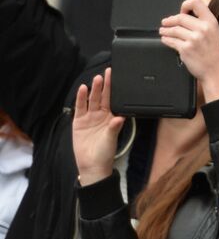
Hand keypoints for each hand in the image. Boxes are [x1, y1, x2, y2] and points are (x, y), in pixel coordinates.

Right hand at [72, 69, 124, 185]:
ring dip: (94, 90)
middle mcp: (101, 115)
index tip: (117, 78)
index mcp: (112, 118)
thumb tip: (120, 118)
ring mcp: (90, 118)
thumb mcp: (111, 139)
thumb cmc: (105, 153)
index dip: (114, 89)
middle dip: (105, 85)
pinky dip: (81, 99)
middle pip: (102, 97)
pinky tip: (83, 89)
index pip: (113, 100)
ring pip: (92, 100)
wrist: (91, 165)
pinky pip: (80, 108)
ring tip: (96, 79)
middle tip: (107, 73)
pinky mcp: (79, 122)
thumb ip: (114, 128)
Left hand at [159, 0, 218, 99]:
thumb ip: (203, 24)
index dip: (186, 5)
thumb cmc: (216, 55)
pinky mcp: (185, 49)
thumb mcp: (216, 34)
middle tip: (166, 22)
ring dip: (165, 30)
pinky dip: (166, 40)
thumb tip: (186, 16)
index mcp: (211, 23)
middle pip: (180, 17)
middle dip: (170, 20)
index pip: (196, 3)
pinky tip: (166, 40)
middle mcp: (203, 29)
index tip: (182, 11)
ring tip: (163, 31)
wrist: (217, 72)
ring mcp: (194, 39)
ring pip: (173, 29)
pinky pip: (171, 41)